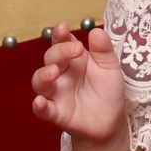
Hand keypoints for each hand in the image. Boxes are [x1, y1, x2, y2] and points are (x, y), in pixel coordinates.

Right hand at [31, 22, 126, 145]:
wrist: (111, 122)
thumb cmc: (107, 92)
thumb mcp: (110, 68)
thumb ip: (103, 50)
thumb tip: (97, 31)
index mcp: (73, 60)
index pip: (61, 43)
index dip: (60, 35)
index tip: (64, 27)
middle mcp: (61, 74)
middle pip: (51, 59)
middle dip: (59, 52)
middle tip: (75, 49)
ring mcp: (57, 93)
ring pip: (40, 82)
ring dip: (43, 75)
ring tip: (54, 71)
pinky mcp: (57, 113)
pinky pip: (43, 110)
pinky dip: (39, 106)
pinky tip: (40, 102)